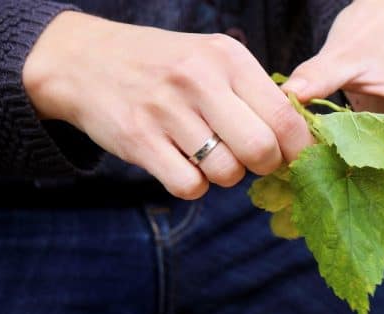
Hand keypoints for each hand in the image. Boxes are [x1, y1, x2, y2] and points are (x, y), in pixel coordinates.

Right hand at [23, 11, 312, 198]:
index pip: (285, 115)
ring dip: (225, 175)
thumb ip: (254, 92)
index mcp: (229, 58)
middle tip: (252, 160)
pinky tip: (183, 164)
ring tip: (209, 154)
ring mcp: (167, 110)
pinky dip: (193, 185)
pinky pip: (189, 186)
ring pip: (226, 172)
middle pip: (261, 149)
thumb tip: (299, 138)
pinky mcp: (139, 140)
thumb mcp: (212, 59)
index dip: (298, 147)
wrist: (84, 60)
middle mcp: (200, 80)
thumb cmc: (164, 66)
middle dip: (265, 166)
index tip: (295, 157)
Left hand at [282, 0, 383, 211]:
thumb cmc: (374, 32)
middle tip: (330, 197)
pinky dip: (375, 183)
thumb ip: (317, 77)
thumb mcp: (344, 54)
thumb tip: (286, 99)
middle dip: (375, 198)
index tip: (329, 176)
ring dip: (374, 194)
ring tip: (333, 191)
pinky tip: (341, 179)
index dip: (368, 176)